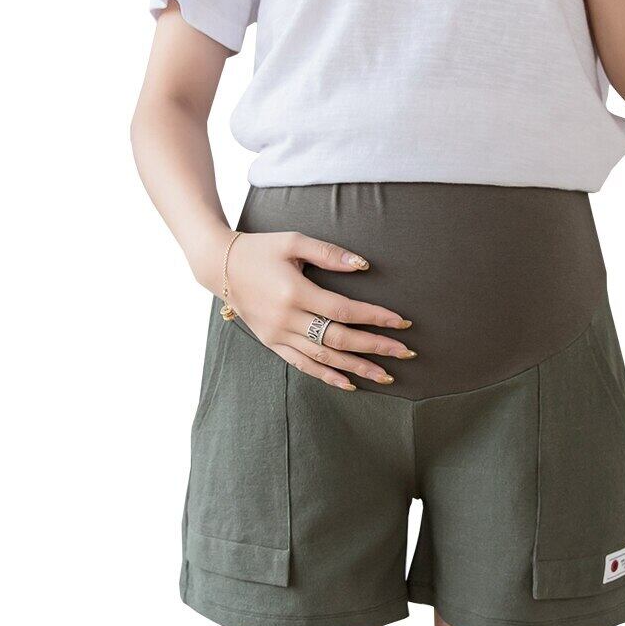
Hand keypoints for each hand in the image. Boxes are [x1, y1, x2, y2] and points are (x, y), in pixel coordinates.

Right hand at [222, 231, 415, 389]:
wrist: (220, 266)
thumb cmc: (261, 249)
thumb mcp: (293, 241)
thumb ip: (329, 253)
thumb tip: (363, 266)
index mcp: (295, 292)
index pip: (344, 310)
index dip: (375, 317)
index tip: (402, 322)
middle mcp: (287, 319)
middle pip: (339, 339)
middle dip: (375, 347)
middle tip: (405, 353)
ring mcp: (278, 335)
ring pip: (323, 359)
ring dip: (357, 368)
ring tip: (385, 375)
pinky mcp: (272, 344)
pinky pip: (302, 366)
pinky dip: (327, 377)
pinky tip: (349, 384)